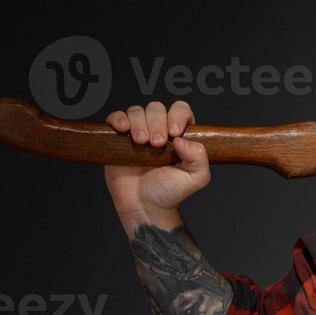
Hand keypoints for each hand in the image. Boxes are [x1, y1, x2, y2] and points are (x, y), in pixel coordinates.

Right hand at [102, 99, 210, 232]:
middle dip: (157, 122)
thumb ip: (199, 157)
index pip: (181, 110)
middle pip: (157, 108)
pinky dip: (119, 119)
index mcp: (180, 135)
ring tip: (141, 143)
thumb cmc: (169, 191)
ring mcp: (138, 132)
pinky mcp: (119, 138)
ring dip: (139, 123)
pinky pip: (116, 117)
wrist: (144, 206)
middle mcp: (159, 130)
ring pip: (137, 111)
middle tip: (156, 144)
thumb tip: (183, 140)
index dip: (178, 116)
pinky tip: (123, 130)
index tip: (175, 133)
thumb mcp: (196, 178)